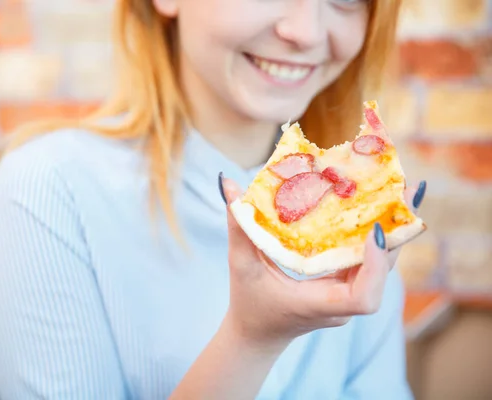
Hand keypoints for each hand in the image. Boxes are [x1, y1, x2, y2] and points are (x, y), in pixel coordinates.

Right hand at [219, 174, 425, 350]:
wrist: (257, 334)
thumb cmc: (248, 303)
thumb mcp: (240, 265)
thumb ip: (238, 226)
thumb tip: (228, 182)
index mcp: (320, 305)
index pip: (363, 298)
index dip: (376, 266)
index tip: (375, 231)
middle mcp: (342, 303)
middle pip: (383, 274)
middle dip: (396, 233)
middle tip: (405, 191)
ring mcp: (347, 296)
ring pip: (382, 266)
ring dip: (393, 230)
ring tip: (401, 192)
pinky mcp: (346, 286)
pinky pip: (370, 261)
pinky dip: (378, 236)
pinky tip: (381, 207)